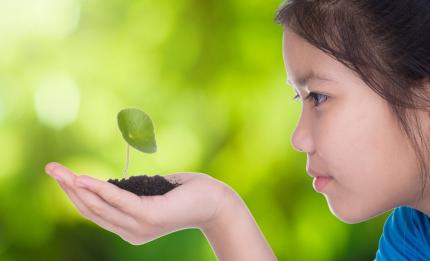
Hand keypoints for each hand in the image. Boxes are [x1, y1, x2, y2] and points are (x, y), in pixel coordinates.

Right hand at [44, 162, 233, 244]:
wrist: (214, 201)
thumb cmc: (184, 194)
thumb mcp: (151, 194)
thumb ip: (130, 194)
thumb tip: (111, 183)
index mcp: (129, 227)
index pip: (94, 212)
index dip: (74, 194)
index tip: (60, 176)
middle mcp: (130, 231)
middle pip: (91, 210)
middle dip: (68, 188)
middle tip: (50, 168)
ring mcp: (140, 226)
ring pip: (100, 206)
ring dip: (77, 187)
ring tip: (59, 171)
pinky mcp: (150, 216)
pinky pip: (119, 200)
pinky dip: (100, 189)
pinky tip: (83, 178)